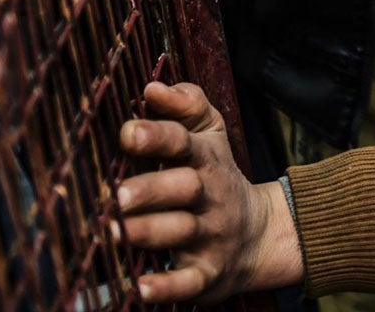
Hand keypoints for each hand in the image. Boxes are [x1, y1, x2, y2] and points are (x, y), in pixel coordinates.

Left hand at [116, 82, 302, 299]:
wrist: (260, 234)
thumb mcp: (211, 136)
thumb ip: (186, 106)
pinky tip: (140, 288)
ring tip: (114, 231)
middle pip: (184, 187)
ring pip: (182, 232)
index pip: (184, 141)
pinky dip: (166, 287)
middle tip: (119, 194)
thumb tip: (152, 87)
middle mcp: (210, 195)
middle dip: (152, 188)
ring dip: (149, 232)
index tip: (127, 132)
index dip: (158, 135)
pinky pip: (188, 281)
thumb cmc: (216, 178)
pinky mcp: (207, 274)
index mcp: (205, 159)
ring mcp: (210, 235)